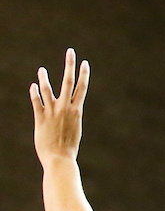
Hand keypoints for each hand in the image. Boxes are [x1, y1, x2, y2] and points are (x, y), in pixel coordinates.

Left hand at [31, 48, 90, 164]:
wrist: (60, 159)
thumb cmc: (69, 148)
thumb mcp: (74, 130)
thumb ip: (70, 119)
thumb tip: (67, 114)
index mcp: (77, 111)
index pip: (82, 87)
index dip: (84, 74)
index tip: (85, 62)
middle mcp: (65, 108)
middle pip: (68, 82)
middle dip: (69, 65)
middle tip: (70, 52)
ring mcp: (52, 112)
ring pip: (48, 90)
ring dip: (44, 78)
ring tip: (41, 69)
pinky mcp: (40, 119)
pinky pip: (36, 102)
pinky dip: (34, 93)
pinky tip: (33, 85)